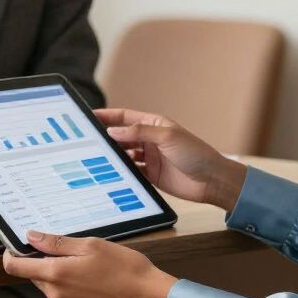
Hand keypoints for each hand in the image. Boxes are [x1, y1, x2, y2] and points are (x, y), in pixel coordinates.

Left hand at [3, 231, 176, 297]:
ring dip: (56, 272)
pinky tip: (89, 276)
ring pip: (48, 284)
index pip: (15, 267)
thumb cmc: (123, 267)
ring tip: (84, 262)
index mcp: (55, 274)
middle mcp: (55, 295)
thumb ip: (57, 243)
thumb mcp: (90, 245)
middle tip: (66, 247)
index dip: (11, 254)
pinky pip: (60, 295)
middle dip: (41, 260)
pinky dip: (67, 284)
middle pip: (33, 274)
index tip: (16, 245)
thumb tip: (31, 237)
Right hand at [97, 108, 246, 211]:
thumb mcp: (167, 137)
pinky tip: (109, 173)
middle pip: (122, 136)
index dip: (107, 116)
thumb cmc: (195, 153)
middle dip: (105, 137)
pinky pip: (131, 172)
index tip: (88, 117)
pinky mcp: (151, 175)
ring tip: (94, 158)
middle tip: (85, 141)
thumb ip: (139, 132)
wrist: (212, 181)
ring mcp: (150, 158)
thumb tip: (113, 130)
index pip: (125, 117)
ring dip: (112, 156)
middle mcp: (150, 140)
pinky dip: (121, 172)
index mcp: (154, 124)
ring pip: (124, 154)